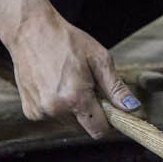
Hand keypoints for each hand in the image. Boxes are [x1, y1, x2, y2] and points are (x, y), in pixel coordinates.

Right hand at [3, 8, 139, 138]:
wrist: (30, 31)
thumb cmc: (66, 40)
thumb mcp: (99, 58)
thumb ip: (116, 88)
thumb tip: (132, 108)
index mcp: (75, 98)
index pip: (99, 131)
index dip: (109, 123)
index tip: (110, 110)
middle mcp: (55, 109)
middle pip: (84, 126)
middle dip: (91, 112)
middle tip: (87, 86)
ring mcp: (40, 112)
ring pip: (69, 123)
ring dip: (74, 110)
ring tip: (69, 82)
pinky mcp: (30, 111)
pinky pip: (52, 117)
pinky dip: (58, 107)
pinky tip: (54, 85)